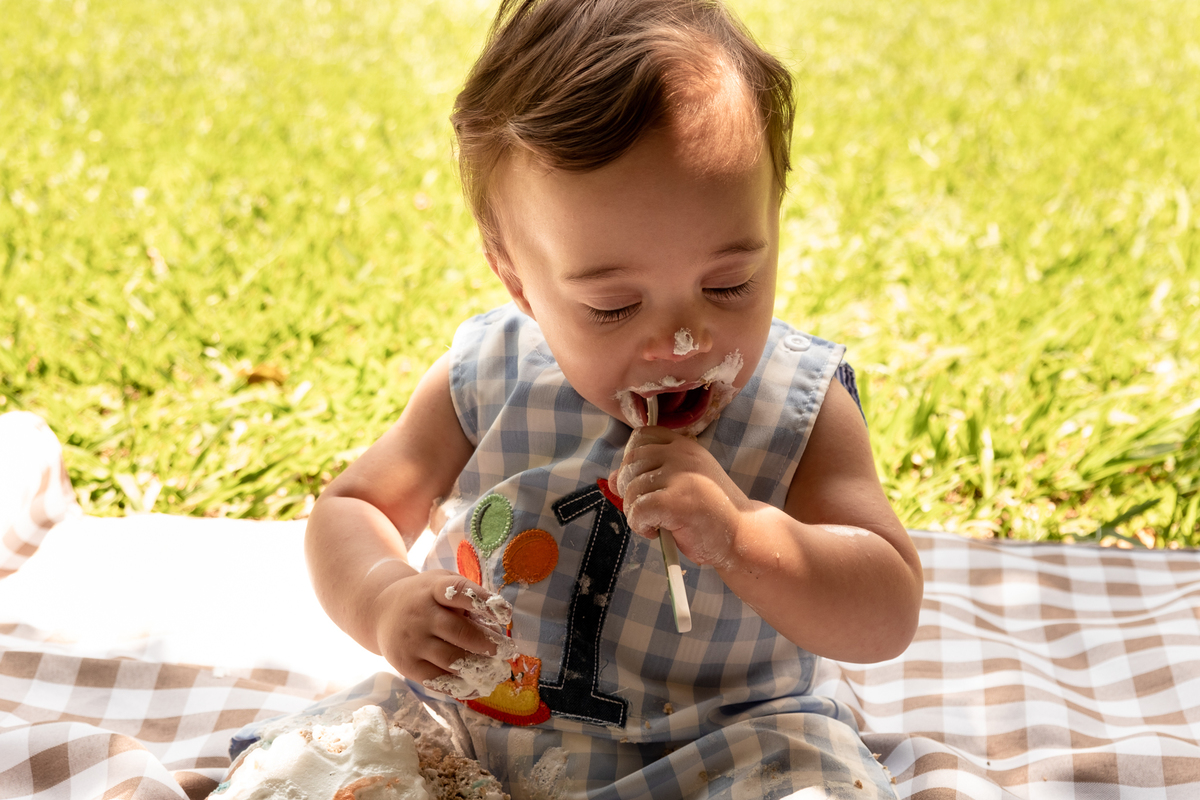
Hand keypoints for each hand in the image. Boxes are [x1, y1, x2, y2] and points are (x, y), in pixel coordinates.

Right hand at [370, 569, 507, 688]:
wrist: (380, 611)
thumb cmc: (424, 597)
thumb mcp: (440, 583)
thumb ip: (466, 597)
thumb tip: (497, 621)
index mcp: (432, 589)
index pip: (459, 592)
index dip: (484, 602)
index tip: (506, 614)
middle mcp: (420, 614)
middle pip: (459, 631)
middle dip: (487, 643)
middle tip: (506, 650)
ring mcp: (412, 641)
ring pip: (451, 659)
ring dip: (478, 667)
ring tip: (495, 670)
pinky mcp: (406, 665)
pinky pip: (437, 680)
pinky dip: (460, 686)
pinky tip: (476, 686)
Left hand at [608, 426, 753, 568]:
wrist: (742, 535)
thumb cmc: (709, 513)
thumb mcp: (679, 485)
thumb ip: (648, 476)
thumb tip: (611, 477)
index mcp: (684, 445)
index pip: (641, 436)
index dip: (632, 461)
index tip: (643, 483)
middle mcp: (682, 455)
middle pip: (630, 463)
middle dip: (629, 490)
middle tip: (648, 510)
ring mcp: (680, 476)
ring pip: (630, 489)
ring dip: (635, 512)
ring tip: (655, 523)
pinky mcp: (676, 502)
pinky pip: (637, 510)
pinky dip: (640, 526)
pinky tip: (657, 533)